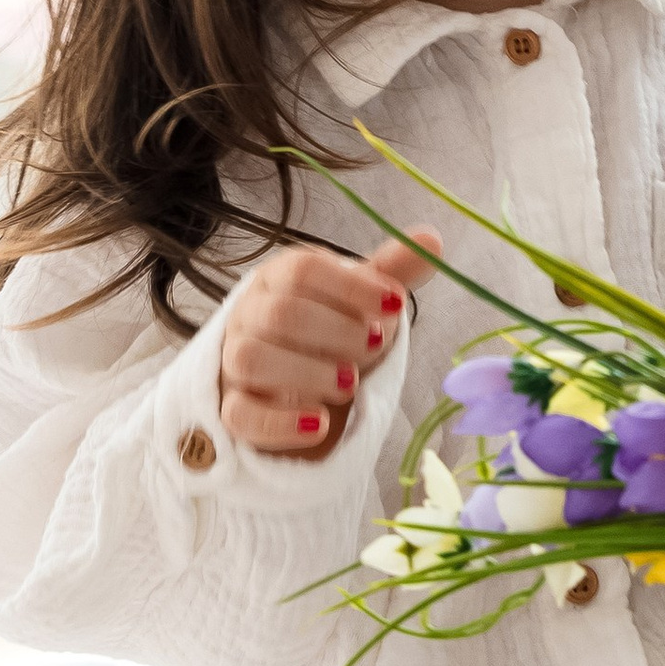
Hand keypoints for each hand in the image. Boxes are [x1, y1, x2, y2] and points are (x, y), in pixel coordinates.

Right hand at [217, 230, 438, 458]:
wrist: (290, 384)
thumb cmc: (327, 331)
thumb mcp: (360, 302)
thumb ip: (391, 274)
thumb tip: (432, 241)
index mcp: (279, 278)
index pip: (303, 269)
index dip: (352, 287)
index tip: (396, 305)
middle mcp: (250, 314)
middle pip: (280, 313)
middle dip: (336, 331)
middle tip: (376, 348)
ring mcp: (234, 362)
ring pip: (251, 359)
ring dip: (308, 373)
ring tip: (350, 385)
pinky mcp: (233, 410)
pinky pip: (240, 415)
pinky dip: (281, 422)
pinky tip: (319, 424)